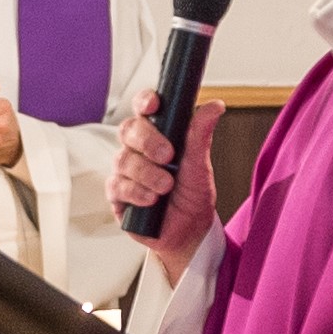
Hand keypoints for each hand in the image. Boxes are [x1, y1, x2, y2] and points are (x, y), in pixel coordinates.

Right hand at [112, 91, 223, 276]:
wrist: (188, 232)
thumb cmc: (192, 195)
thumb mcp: (200, 164)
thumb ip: (200, 134)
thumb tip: (215, 105)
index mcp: (157, 134)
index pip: (144, 108)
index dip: (144, 101)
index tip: (153, 105)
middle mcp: (137, 149)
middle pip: (128, 130)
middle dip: (148, 141)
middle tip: (168, 156)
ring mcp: (125, 170)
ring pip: (123, 159)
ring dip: (147, 173)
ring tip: (166, 187)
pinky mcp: (117, 194)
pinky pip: (117, 185)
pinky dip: (136, 192)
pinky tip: (152, 200)